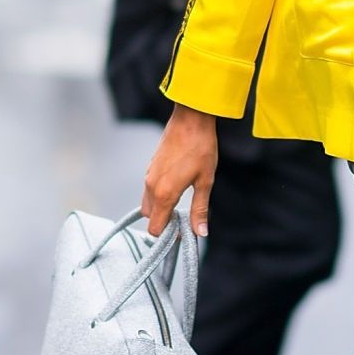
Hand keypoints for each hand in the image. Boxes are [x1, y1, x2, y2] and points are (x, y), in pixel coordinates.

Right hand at [142, 106, 216, 236]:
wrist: (191, 119)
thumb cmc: (201, 148)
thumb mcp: (205, 182)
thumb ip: (200, 209)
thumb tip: (200, 233)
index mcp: (164, 193)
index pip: (155, 227)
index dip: (168, 235)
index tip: (182, 232)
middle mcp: (151, 186)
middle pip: (149, 217)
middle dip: (163, 222)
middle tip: (183, 219)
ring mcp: (148, 176)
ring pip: (148, 203)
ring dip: (161, 209)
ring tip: (181, 203)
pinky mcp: (150, 168)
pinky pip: (149, 190)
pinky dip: (158, 196)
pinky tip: (176, 188)